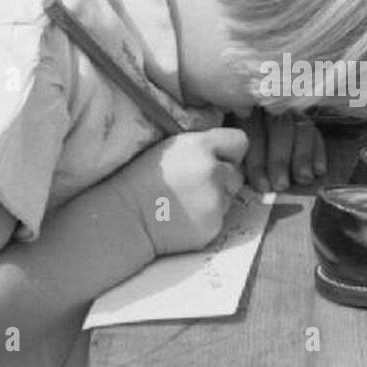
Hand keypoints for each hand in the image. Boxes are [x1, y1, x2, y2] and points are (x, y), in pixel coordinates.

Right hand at [114, 127, 248, 256]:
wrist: (126, 217)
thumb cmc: (142, 180)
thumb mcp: (170, 147)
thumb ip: (202, 145)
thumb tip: (228, 149)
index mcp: (201, 146)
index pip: (240, 141)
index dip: (230, 151)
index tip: (218, 158)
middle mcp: (213, 171)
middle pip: (237, 173)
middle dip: (222, 178)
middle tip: (193, 184)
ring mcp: (215, 200)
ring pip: (230, 197)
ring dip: (216, 199)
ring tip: (185, 201)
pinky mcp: (214, 224)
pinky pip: (221, 218)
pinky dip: (208, 218)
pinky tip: (185, 217)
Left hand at [231, 107, 326, 192]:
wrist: (249, 120)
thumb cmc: (232, 143)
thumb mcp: (226, 144)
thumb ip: (233, 154)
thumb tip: (238, 175)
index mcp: (243, 107)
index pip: (253, 131)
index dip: (257, 160)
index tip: (261, 185)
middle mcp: (268, 104)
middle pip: (280, 127)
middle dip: (280, 159)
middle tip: (281, 185)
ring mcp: (289, 109)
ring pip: (301, 127)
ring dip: (303, 156)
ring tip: (302, 179)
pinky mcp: (304, 118)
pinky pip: (315, 132)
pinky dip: (318, 151)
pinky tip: (319, 171)